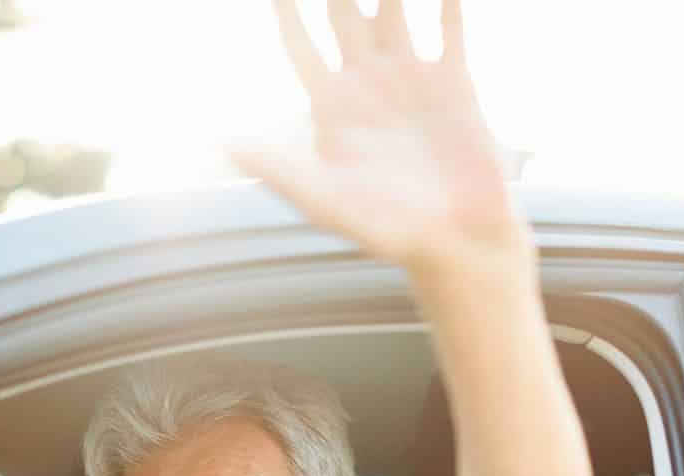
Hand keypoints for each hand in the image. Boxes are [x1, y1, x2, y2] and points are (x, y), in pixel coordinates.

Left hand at [232, 0, 525, 269]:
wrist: (457, 244)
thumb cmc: (387, 233)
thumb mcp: (328, 202)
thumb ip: (281, 169)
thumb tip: (226, 142)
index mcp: (331, 107)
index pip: (298, 40)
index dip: (285, 5)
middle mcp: (367, 84)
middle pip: (342, 10)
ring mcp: (410, 78)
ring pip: (393, 7)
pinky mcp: (455, 82)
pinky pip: (448, 24)